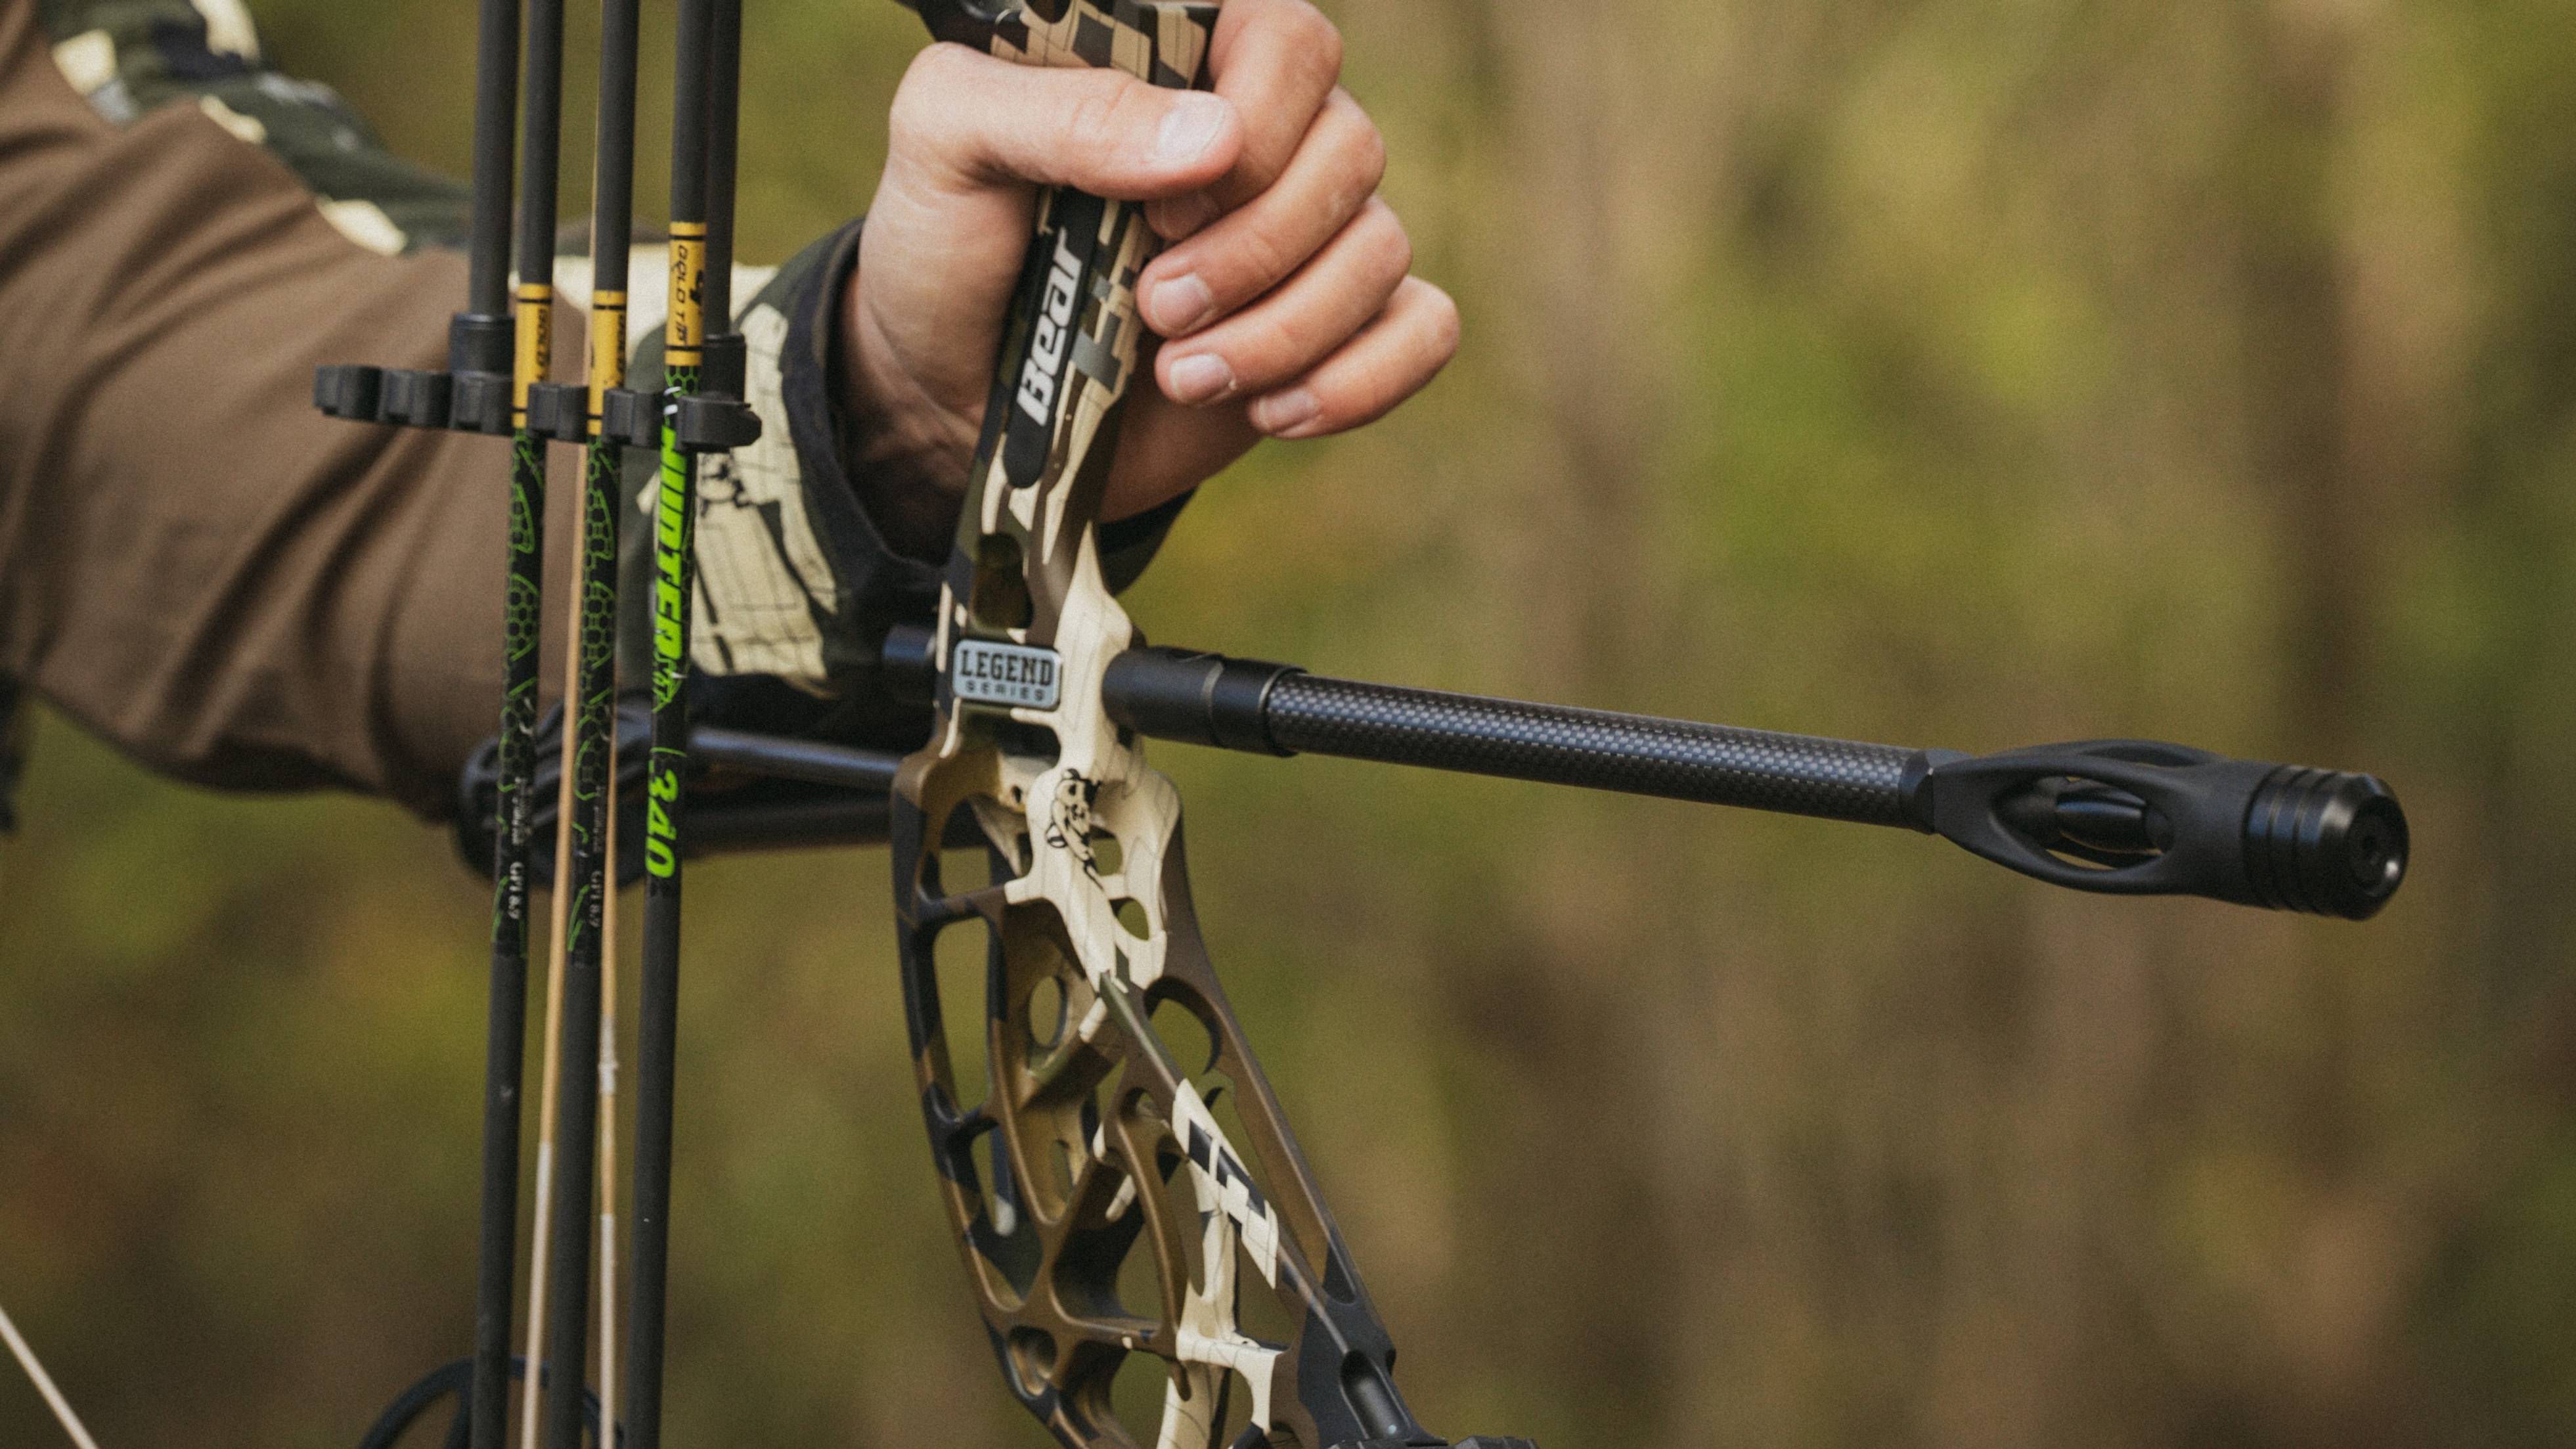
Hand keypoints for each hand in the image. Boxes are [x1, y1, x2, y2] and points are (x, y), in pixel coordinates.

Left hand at [842, 0, 1459, 556]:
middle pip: (1353, 154)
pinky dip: (1360, 381)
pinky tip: (1270, 414)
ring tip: (1177, 375)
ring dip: (1285, 332)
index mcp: (1186, 62)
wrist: (950, 396)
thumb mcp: (949, 145)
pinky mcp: (1333, 332)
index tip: (1160, 207)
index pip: (1293, 43)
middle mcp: (1268, 137)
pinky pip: (1424, 331)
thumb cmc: (947, 246)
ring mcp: (1310, 237)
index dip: (1254, 127)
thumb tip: (1216, 136)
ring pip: (1382, 252)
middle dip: (1258, 251)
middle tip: (1152, 307)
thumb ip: (1059, 111)